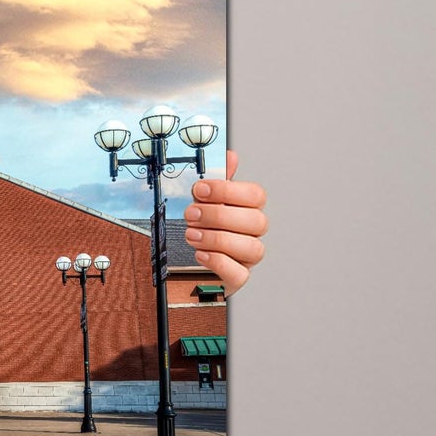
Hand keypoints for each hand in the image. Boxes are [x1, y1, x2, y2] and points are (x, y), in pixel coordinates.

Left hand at [182, 149, 266, 296]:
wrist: (179, 264)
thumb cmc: (195, 229)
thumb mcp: (200, 202)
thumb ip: (216, 182)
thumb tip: (231, 156)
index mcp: (245, 211)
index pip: (256, 196)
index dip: (228, 190)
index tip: (199, 189)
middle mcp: (250, 234)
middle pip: (256, 221)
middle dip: (219, 215)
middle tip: (191, 213)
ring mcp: (245, 259)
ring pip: (252, 248)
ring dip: (217, 238)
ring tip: (191, 234)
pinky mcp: (235, 279)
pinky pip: (239, 274)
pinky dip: (219, 261)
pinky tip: (200, 253)